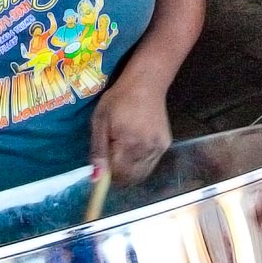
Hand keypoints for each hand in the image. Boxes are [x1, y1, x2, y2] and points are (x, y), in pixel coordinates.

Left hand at [89, 72, 172, 186]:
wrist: (146, 84)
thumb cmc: (118, 99)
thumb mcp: (100, 121)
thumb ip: (98, 150)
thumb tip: (97, 178)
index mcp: (128, 142)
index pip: (118, 174)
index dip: (108, 175)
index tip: (102, 167)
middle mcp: (146, 148)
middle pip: (131, 178)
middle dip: (119, 175)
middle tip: (111, 160)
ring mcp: (158, 147)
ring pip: (142, 173)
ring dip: (130, 170)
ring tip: (123, 151)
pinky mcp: (165, 145)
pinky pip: (150, 164)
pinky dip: (140, 163)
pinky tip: (135, 147)